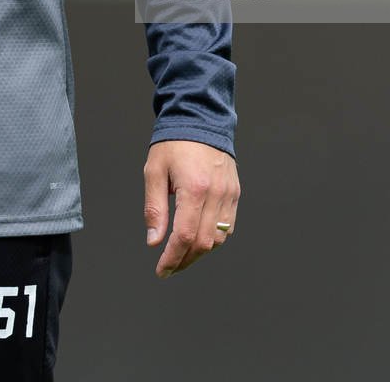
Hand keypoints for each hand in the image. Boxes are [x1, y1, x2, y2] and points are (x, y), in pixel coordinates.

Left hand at [144, 139, 238, 278]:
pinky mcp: (235, 193)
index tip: (161, 269)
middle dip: (184, 261)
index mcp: (194, 188)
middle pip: (203, 243)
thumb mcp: (154, 172)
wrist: (200, 120)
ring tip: (180, 257)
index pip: (185, 236)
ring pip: (218, 239)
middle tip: (168, 268)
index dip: (173, 258)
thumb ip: (155, 209)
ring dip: (199, 253)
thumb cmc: (174, 144)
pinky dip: (213, 239)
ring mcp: (229, 194)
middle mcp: (216, 194)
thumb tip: (154, 241)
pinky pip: (228, 227)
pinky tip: (198, 240)